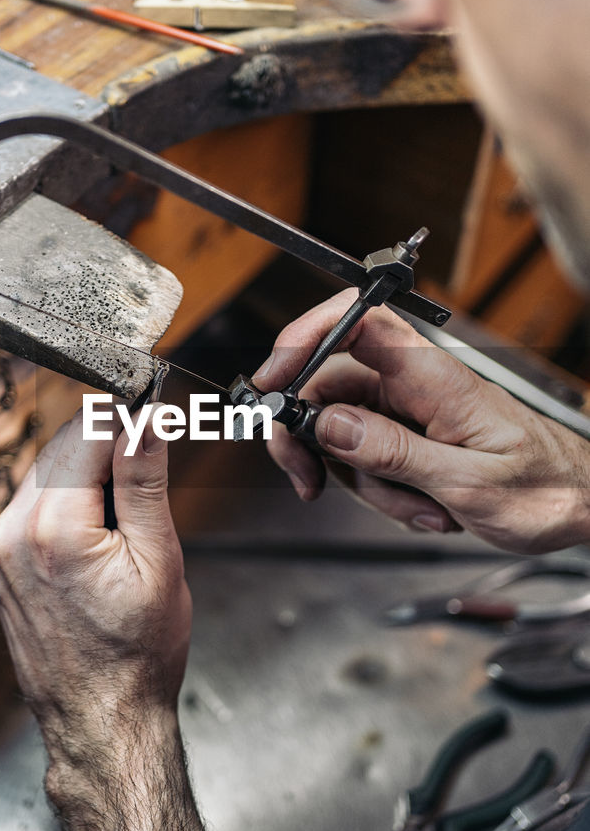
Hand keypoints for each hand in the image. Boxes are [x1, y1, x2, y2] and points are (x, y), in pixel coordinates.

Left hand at [0, 407, 191, 751]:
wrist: (101, 720)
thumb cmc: (137, 655)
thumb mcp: (158, 560)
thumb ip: (145, 481)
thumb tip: (147, 420)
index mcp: (53, 528)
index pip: (87, 431)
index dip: (127, 415)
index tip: (156, 410)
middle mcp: (11, 532)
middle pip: (62, 446)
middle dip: (108, 444)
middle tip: (152, 460)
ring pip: (46, 473)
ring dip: (87, 474)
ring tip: (127, 517)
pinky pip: (32, 506)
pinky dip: (66, 503)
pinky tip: (98, 537)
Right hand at [253, 289, 589, 553]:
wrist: (584, 507)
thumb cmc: (547, 489)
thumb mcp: (469, 482)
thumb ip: (393, 452)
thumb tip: (329, 425)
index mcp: (434, 377)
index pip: (358, 322)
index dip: (306, 337)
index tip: (273, 378)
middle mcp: (416, 385)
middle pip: (329, 385)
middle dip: (309, 436)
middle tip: (307, 478)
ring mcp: (411, 411)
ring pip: (342, 431)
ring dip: (361, 480)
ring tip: (415, 507)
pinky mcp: (411, 437)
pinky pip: (366, 456)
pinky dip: (380, 490)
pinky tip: (422, 508)